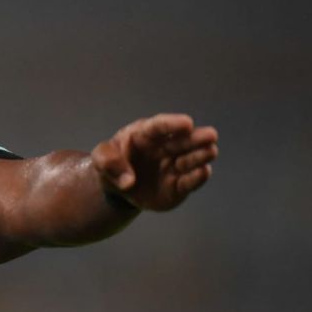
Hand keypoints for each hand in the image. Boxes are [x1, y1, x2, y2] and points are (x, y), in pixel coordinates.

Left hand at [92, 113, 218, 211]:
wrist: (118, 188)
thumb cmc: (111, 164)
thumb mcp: (100, 159)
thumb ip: (107, 163)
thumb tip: (128, 181)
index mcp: (144, 134)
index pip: (159, 126)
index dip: (173, 124)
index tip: (187, 123)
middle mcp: (164, 148)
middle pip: (181, 141)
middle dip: (196, 138)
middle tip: (211, 135)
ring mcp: (173, 166)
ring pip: (190, 160)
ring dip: (200, 156)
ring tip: (210, 151)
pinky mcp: (179, 186)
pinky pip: (189, 181)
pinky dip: (197, 178)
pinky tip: (204, 171)